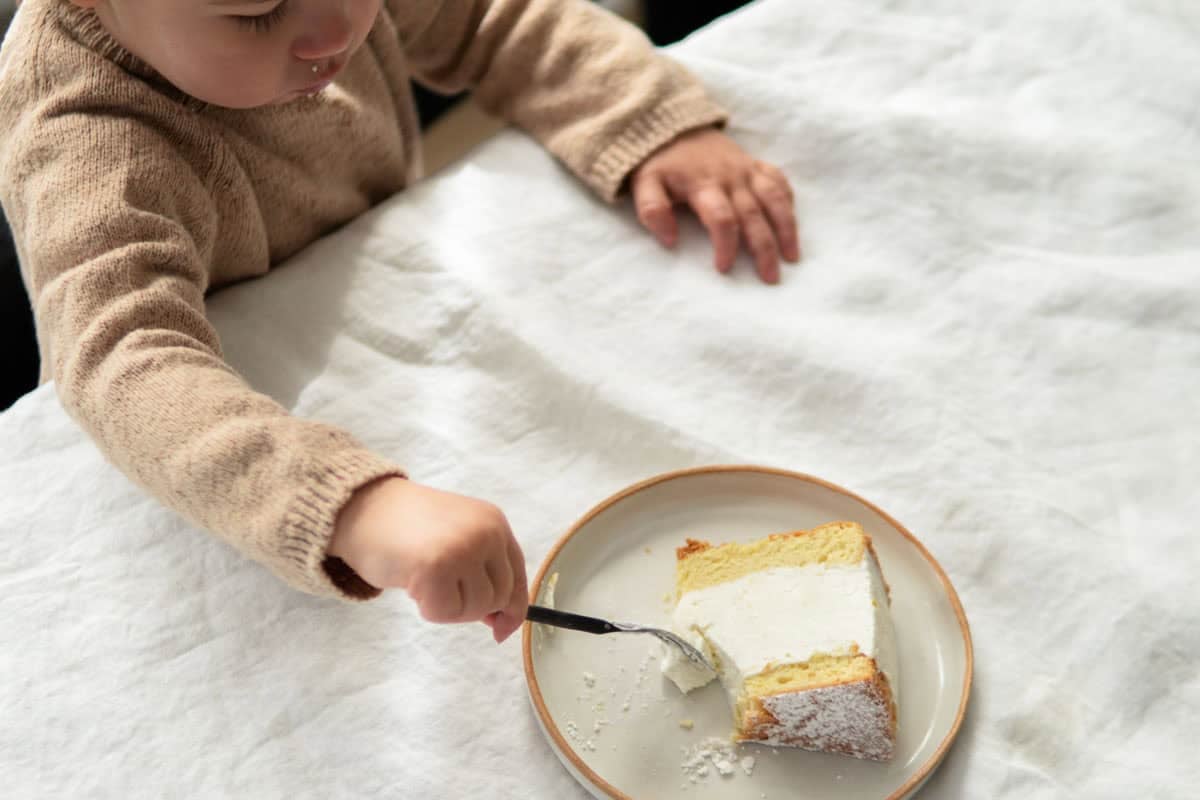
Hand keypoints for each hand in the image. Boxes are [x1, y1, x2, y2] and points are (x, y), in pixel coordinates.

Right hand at [328, 477, 528, 642]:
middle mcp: (485, 533)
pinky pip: (445, 613)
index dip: (513, 608)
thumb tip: (503, 622)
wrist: (363, 508)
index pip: (517, 576)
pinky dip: (428, 609)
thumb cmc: (408, 529)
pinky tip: (413, 584)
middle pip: (499, 598)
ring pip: (475, 609)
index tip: (501, 628)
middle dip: (471, 607)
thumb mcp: (457, 540)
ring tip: (424, 580)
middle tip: (441, 591)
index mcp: (494, 523)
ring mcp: (463, 549)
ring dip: (448, 607)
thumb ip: (483, 573)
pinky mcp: (436, 568)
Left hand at [630, 127, 799, 283]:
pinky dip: (787, 199)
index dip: (725, 245)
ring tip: (792, 257)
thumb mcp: (643, 183)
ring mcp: (745, 169)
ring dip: (786, 228)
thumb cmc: (658, 161)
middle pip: (754, 216)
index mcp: (703, 184)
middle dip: (764, 249)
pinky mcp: (753, 163)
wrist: (669, 123)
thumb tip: (670, 241)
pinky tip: (791, 221)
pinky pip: (778, 180)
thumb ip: (652, 210)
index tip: (723, 268)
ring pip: (774, 199)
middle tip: (770, 278)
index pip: (721, 219)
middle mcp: (731, 177)